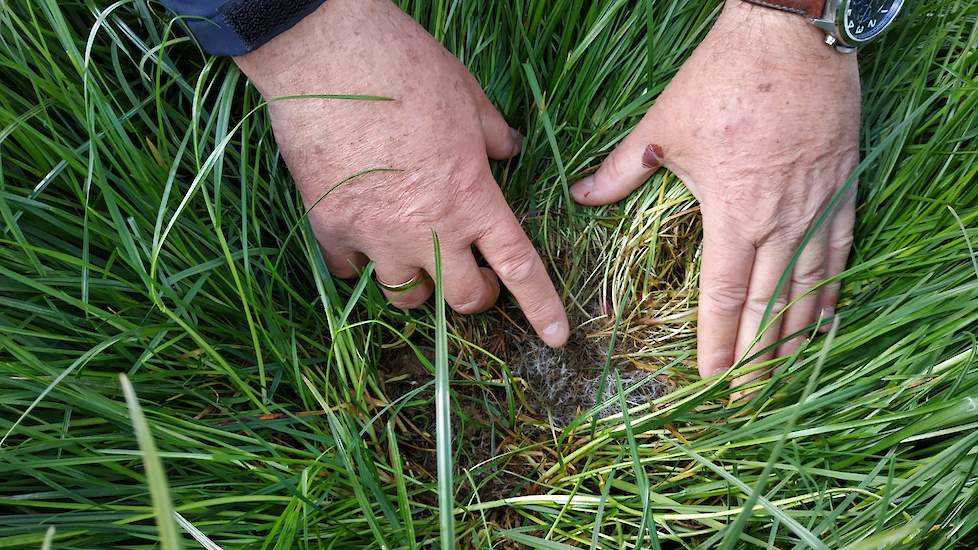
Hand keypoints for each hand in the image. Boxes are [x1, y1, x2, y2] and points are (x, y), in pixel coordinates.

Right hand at [234, 0, 568, 345]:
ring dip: (418, 285)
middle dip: (474, 296)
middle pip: (461, 298)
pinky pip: (349, 272)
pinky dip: (359, 263)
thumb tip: (510, 149)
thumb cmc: (405, 69)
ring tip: (414, 256)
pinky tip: (360, 238)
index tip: (557, 336)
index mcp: (471, 198)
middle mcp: (428, 230)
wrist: (328, 59)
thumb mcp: (466, 96)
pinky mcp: (331, 229)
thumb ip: (493, 135)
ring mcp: (376, 236)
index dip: (541, 306)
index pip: (518, 266)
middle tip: (472, 280)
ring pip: (405, 297)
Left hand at [571, 1, 859, 385]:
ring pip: (810, 287)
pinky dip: (832, 289)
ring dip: (797, 334)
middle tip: (749, 398)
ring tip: (785, 372)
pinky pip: (841, 252)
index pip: (725, 295)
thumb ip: (621, 169)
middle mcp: (780, 221)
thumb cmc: (723, 81)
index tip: (712, 379)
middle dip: (758, 357)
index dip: (719, 342)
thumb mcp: (663, 125)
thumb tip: (580, 194)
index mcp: (732, 213)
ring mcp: (817, 207)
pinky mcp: (841, 189)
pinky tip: (824, 315)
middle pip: (770, 305)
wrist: (791, 39)